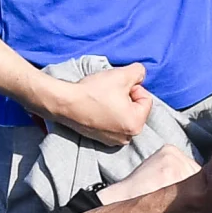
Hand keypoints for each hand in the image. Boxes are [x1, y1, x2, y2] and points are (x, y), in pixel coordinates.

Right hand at [34, 60, 154, 148]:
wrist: (65, 103)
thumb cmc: (94, 91)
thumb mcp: (122, 75)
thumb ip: (139, 72)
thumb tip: (141, 75)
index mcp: (136, 124)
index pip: (146, 99)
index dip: (133, 87)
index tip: (118, 86)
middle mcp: (127, 137)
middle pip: (136, 108)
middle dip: (126, 97)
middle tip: (111, 91)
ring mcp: (113, 140)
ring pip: (124, 115)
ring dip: (117, 104)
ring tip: (102, 99)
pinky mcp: (101, 139)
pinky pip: (113, 123)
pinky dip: (108, 113)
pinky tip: (97, 106)